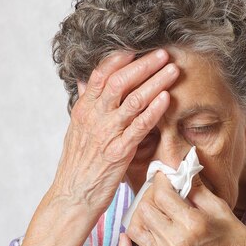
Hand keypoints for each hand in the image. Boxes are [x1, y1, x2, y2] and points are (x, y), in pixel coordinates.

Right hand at [50, 49, 178, 224]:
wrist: (72, 196)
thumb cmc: (77, 165)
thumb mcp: (76, 130)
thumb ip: (85, 104)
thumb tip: (86, 81)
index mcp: (84, 110)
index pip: (101, 75)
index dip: (119, 59)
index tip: (136, 49)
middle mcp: (94, 118)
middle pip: (120, 82)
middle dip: (143, 66)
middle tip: (162, 54)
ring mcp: (106, 134)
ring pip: (133, 101)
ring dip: (155, 82)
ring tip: (172, 70)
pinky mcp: (119, 152)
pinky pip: (139, 127)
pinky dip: (154, 111)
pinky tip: (166, 99)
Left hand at [118, 172, 245, 245]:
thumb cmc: (234, 241)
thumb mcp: (221, 208)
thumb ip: (198, 189)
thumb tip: (181, 169)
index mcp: (192, 224)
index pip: (162, 195)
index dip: (160, 181)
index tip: (164, 176)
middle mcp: (175, 242)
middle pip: (145, 210)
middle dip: (150, 195)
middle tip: (160, 192)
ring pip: (135, 230)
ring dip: (139, 216)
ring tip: (151, 210)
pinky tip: (127, 237)